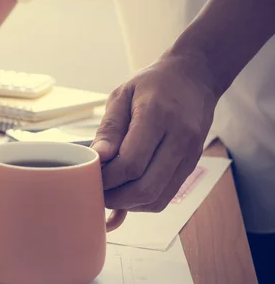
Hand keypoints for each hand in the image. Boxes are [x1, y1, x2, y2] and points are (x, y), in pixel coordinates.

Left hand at [90, 52, 219, 211]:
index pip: (131, 163)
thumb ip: (110, 128)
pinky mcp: (192, 165)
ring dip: (128, 204)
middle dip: (115, 197)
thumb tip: (98, 157)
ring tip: (109, 193)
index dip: (106, 178)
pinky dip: (143, 202)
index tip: (89, 176)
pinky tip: (127, 191)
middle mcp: (180, 139)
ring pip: (157, 199)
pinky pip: (166, 196)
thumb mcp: (123, 95)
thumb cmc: (152, 84)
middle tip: (95, 191)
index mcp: (158, 116)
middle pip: (145, 188)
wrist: (194, 78)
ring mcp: (190, 155)